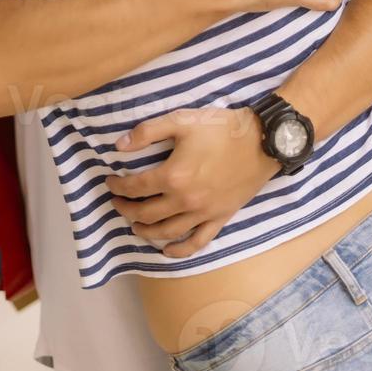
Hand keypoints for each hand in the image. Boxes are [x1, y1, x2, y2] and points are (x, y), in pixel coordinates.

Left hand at [105, 106, 279, 257]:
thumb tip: (119, 146)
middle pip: (146, 213)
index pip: (135, 187)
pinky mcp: (220, 218)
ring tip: (135, 225)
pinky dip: (180, 250)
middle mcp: (185, 201)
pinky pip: (197, 242)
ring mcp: (203, 213)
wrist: (262, 141)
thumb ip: (147, 132)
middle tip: (117, 204)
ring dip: (146, 231)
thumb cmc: (221, 128)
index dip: (118, 186)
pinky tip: (168, 250)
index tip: (109, 182)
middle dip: (126, 210)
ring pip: (167, 232)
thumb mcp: (181, 120)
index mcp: (173, 176)